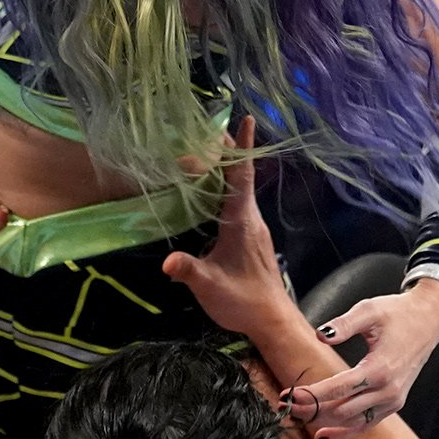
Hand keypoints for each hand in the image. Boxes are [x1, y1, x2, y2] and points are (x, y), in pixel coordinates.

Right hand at [162, 119, 291, 336]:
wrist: (272, 320)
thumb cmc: (243, 301)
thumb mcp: (210, 286)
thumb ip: (189, 271)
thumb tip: (166, 262)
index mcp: (242, 220)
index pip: (242, 176)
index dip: (242, 148)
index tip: (245, 119)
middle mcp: (250, 217)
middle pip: (239, 175)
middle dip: (224, 150)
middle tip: (203, 127)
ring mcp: (252, 227)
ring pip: (237, 188)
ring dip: (222, 169)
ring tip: (199, 152)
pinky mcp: (250, 237)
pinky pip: (236, 202)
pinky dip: (222, 187)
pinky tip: (206, 191)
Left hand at [282, 280, 438, 438]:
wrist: (427, 321)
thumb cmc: (396, 313)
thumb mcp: (369, 310)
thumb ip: (344, 324)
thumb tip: (321, 334)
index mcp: (380, 368)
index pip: (338, 388)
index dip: (310, 394)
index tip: (288, 395)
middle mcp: (388, 390)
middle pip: (341, 409)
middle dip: (310, 409)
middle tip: (284, 406)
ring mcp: (393, 400)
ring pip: (352, 421)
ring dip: (323, 422)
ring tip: (297, 418)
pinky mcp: (394, 403)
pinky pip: (366, 424)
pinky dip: (345, 432)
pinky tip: (323, 434)